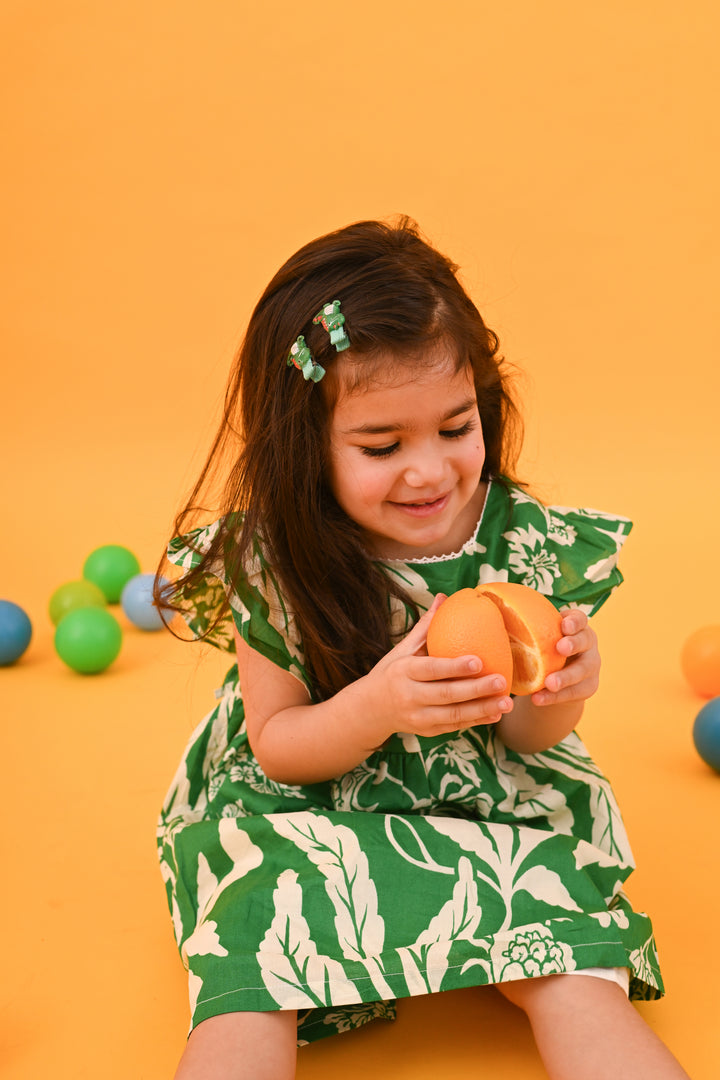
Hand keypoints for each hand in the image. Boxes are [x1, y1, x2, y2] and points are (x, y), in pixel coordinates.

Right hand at [362, 595, 513, 738]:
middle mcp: (409, 696)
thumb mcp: (403, 649)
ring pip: (454, 715)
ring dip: (482, 710)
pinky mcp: (427, 730)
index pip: (431, 669)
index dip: (454, 667)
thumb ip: (426, 627)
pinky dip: (476, 721)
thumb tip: (444, 597)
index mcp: (404, 671)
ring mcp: (418, 717)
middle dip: (476, 690)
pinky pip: (454, 726)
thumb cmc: (391, 673)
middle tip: (501, 681)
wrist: (369, 710)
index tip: (478, 661)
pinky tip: (495, 714)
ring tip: (506, 703)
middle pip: (447, 695)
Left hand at [530, 608, 600, 706]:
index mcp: (576, 626)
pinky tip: (538, 699)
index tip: (564, 626)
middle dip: (573, 644)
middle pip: (585, 641)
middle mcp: (587, 644)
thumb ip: (524, 626)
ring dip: (565, 677)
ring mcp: (590, 666)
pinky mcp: (587, 687)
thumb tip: (494, 611)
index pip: (580, 619)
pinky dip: (554, 697)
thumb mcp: (538, 635)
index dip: (574, 621)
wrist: (557, 675)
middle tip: (560, 648)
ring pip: (582, 671)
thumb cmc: (542, 647)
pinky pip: (573, 693)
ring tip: (550, 683)